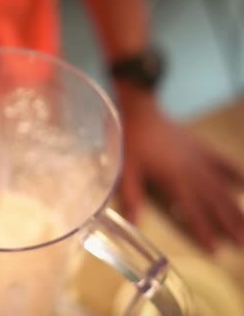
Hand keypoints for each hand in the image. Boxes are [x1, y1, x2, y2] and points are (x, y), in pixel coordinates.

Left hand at [118, 88, 243, 250]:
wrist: (142, 111)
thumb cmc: (132, 141)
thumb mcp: (127, 171)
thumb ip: (132, 197)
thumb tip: (133, 223)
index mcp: (174, 180)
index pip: (191, 211)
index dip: (203, 230)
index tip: (215, 249)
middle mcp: (193, 173)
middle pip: (214, 203)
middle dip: (229, 224)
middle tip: (243, 243)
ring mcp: (200, 159)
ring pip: (223, 187)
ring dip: (236, 207)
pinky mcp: (202, 148)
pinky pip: (223, 163)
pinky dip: (236, 173)